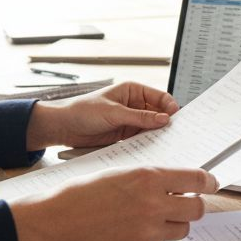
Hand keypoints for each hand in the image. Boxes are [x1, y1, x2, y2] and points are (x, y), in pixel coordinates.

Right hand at [7, 166, 216, 240]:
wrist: (52, 224)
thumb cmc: (78, 196)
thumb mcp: (117, 174)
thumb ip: (149, 179)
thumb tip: (176, 182)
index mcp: (148, 178)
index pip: (196, 179)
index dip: (208, 182)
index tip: (211, 184)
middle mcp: (153, 204)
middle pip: (197, 208)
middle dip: (193, 205)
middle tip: (184, 204)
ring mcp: (148, 232)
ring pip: (182, 229)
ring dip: (173, 224)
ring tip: (149, 219)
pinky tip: (131, 234)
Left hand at [26, 81, 178, 149]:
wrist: (64, 128)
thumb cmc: (83, 111)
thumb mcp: (113, 112)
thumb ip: (140, 117)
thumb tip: (163, 119)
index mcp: (133, 90)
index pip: (160, 96)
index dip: (170, 106)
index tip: (176, 118)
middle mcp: (134, 104)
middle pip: (159, 113)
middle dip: (166, 122)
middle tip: (174, 133)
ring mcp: (131, 120)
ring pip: (152, 127)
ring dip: (157, 134)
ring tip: (164, 143)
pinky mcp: (126, 135)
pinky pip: (142, 138)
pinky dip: (148, 143)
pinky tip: (152, 149)